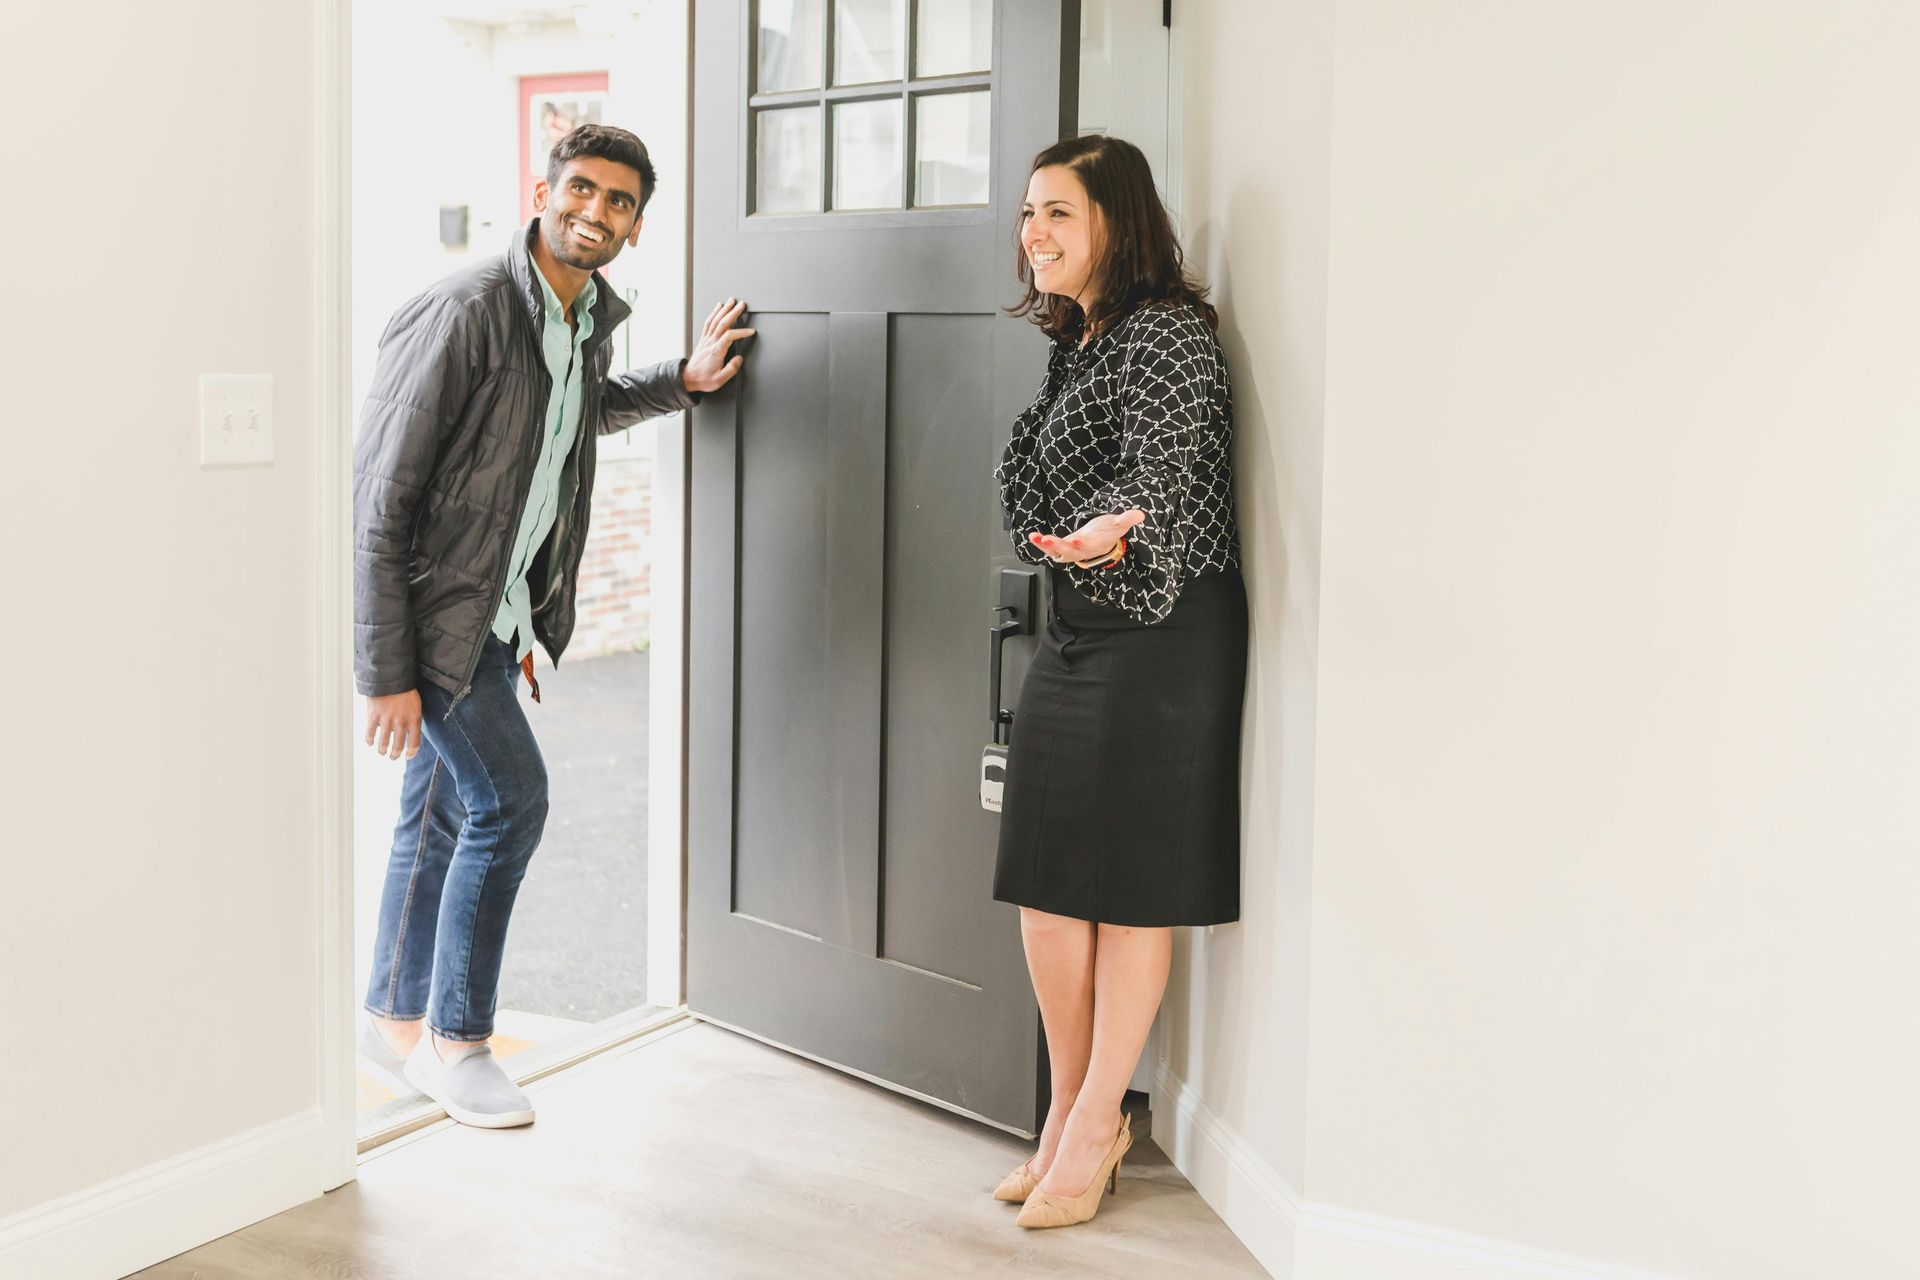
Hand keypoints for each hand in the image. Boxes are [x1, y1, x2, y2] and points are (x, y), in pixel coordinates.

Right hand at [365, 690, 422, 760]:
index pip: (414, 743)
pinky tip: (370, 743)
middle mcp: (400, 723)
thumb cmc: (405, 691)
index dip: (411, 753)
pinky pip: (370, 733)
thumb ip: (414, 720)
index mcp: (414, 720)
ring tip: (382, 752)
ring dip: (382, 750)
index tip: (409, 756)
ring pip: (383, 743)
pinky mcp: (373, 716)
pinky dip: (370, 740)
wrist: (390, 678)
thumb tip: (412, 734)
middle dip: (395, 755)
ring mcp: (386, 720)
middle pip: (398, 746)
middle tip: (393, 757)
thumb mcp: (416, 706)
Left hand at [682, 297, 754, 393]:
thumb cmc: (703, 379)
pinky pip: (708, 322)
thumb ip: (731, 369)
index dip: (742, 332)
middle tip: (742, 305)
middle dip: (733, 312)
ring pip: (716, 320)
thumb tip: (739, 359)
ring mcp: (706, 339)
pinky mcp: (704, 339)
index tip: (751, 332)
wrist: (688, 378)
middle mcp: (711, 342)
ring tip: (732, 301)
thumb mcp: (720, 379)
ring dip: (724, 309)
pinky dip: (714, 313)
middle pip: (723, 323)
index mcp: (717, 351)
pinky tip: (718, 307)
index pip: (730, 336)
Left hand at [1028, 509, 1145, 566]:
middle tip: (1048, 539)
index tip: (1077, 540)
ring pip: (1057, 552)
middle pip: (1070, 552)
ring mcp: (1070, 550)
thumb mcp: (1118, 524)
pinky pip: (1049, 548)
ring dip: (1045, 546)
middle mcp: (1082, 550)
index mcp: (1095, 544)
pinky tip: (1033, 536)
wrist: (1100, 542)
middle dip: (1059, 546)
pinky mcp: (1061, 548)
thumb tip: (1140, 514)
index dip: (1083, 544)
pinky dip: (1041, 543)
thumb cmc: (1108, 531)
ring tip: (1036, 537)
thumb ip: (1126, 519)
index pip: (1089, 546)